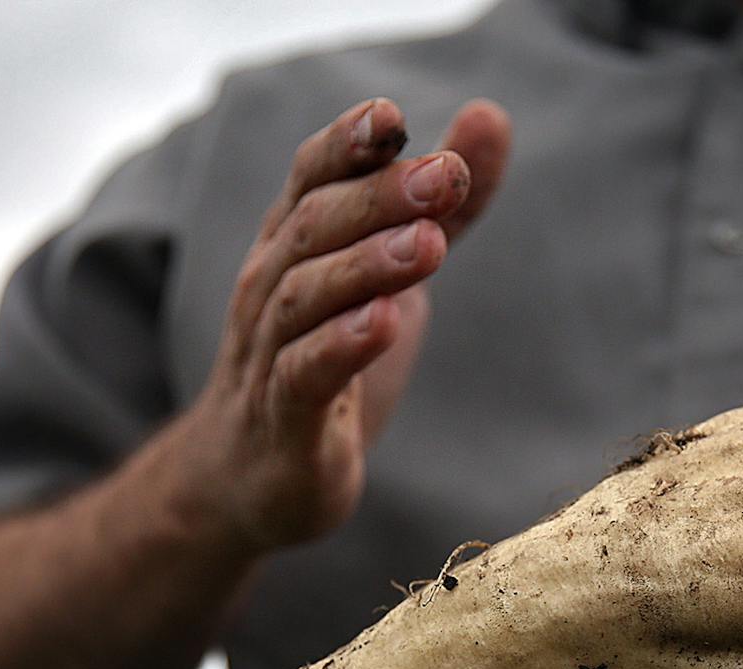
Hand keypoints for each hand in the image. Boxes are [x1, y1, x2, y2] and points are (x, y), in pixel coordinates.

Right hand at [169, 96, 511, 550]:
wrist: (251, 479)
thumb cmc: (323, 359)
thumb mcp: (391, 275)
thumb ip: (442, 205)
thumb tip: (490, 115)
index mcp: (295, 246)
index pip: (311, 178)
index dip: (347, 145)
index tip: (392, 117)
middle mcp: (272, 288)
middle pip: (316, 226)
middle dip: (380, 196)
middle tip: (446, 175)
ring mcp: (270, 355)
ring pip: (306, 296)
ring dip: (367, 265)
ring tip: (429, 244)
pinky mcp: (285, 420)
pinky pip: (304, 375)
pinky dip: (341, 346)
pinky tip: (381, 325)